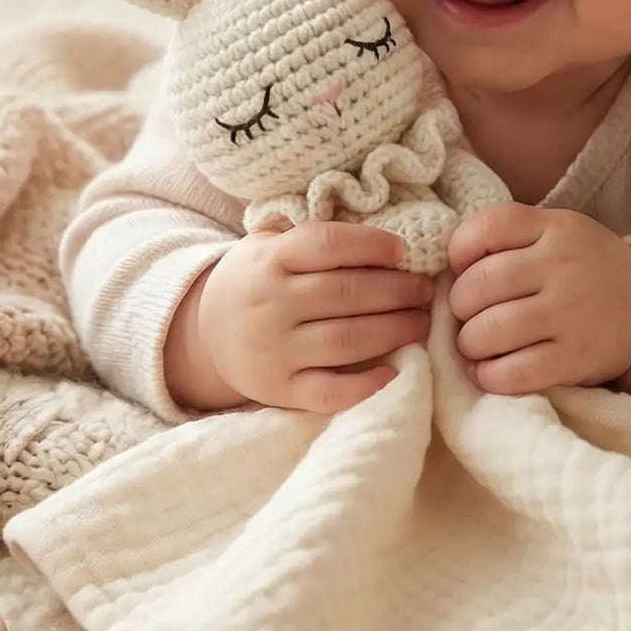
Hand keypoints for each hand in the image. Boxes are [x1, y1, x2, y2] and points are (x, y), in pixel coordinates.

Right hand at [167, 222, 433, 413]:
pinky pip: (328, 391)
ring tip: (421, 323)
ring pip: (346, 341)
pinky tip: (393, 372)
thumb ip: (311, 238)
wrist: (204, 335)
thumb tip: (383, 238)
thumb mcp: (267, 246)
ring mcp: (274, 350)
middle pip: (347, 293)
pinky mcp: (279, 389)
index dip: (371, 245)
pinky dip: (364, 385)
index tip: (403, 250)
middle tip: (426, 290)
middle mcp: (271, 304)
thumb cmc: (255, 281)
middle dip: (398, 291)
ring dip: (394, 331)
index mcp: (270, 260)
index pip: (327, 244)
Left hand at [447, 204, 630, 396]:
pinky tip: (490, 370)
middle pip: (478, 285)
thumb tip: (446, 269)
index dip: (459, 251)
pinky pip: (512, 373)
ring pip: (488, 331)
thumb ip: (509, 237)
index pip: (486, 228)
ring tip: (476, 344)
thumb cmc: (582, 268)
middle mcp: (562, 266)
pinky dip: (488, 376)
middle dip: (458, 306)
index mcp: (554, 228)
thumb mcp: (555, 233)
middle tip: (467, 315)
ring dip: (469, 344)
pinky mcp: (575, 359)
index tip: (463, 269)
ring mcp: (570, 314)